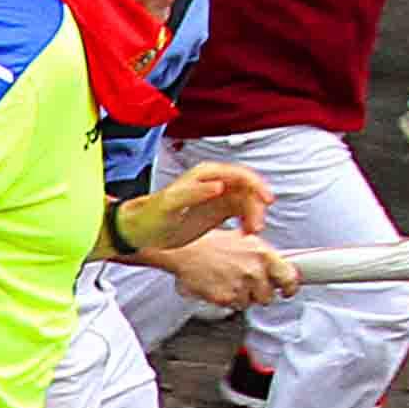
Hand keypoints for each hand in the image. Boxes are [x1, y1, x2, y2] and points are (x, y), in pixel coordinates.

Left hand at [124, 161, 276, 252]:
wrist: (141, 231)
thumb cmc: (150, 216)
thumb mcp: (170, 204)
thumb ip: (194, 193)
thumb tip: (219, 185)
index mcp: (203, 175)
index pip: (238, 174)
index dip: (256, 185)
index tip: (266, 200)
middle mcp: (213, 182)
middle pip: (247, 189)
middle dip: (256, 206)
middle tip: (256, 227)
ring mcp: (217, 196)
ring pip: (247, 201)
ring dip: (254, 216)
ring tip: (250, 233)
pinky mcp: (218, 211)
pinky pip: (242, 213)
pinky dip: (248, 222)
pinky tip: (245, 233)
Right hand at [154, 228, 300, 307]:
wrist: (181, 250)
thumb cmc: (207, 242)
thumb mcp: (241, 240)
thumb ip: (262, 256)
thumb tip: (276, 269)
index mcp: (262, 253)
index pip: (289, 278)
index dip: (289, 287)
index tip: (287, 290)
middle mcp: (254, 271)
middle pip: (268, 295)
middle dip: (258, 291)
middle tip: (244, 280)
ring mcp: (240, 286)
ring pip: (250, 302)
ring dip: (241, 295)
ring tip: (226, 279)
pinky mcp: (226, 298)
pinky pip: (233, 306)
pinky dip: (226, 299)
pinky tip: (217, 284)